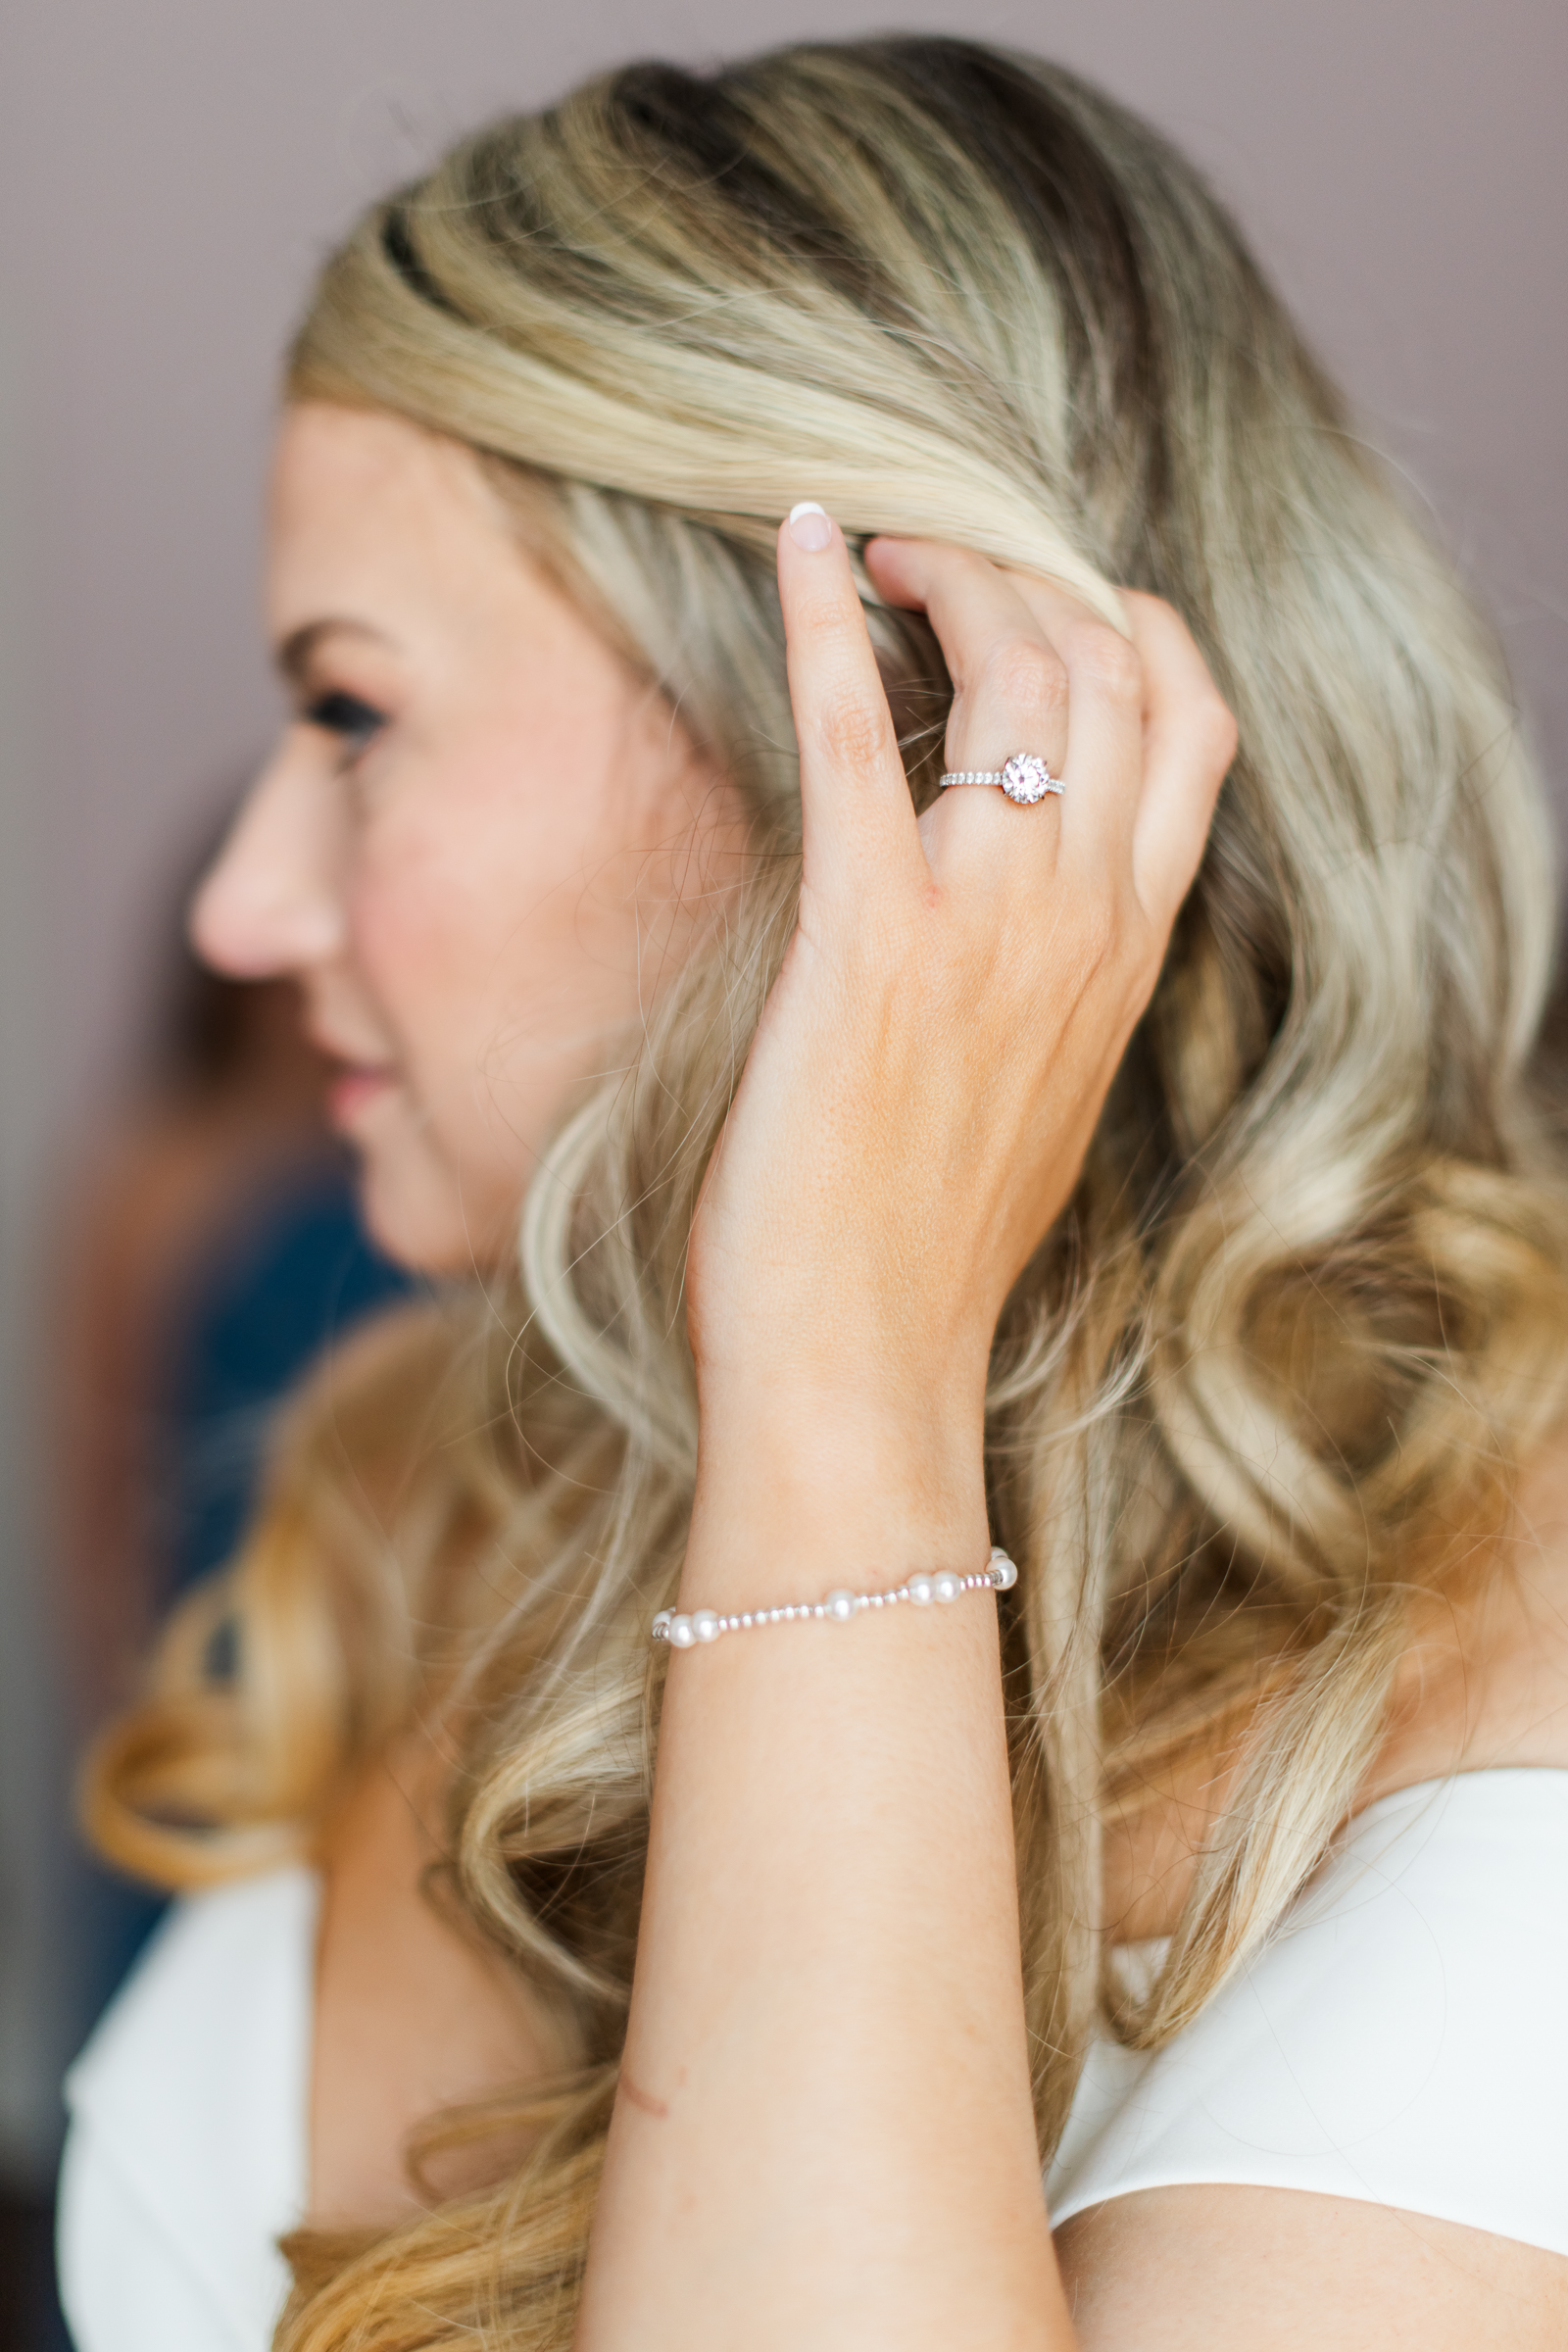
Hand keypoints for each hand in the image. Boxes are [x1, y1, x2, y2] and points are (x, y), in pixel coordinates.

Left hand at [685, 508, 1235, 1441]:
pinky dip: (824, 620)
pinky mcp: (869, 941)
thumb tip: (1002, 903)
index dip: (1131, 625)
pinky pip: (859, 733)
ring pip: (1014, 673)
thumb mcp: (1042, 1092)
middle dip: (1023, 571)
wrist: (865, 1359)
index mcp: (1129, 947)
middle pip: (1105, 668)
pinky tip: (798, 540)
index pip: (1190, 727)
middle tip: (928, 554)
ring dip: (945, 572)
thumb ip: (1052, 975)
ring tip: (873, 545)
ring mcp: (987, 923)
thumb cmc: (926, 1244)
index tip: (1057, 592)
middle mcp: (1083, 915)